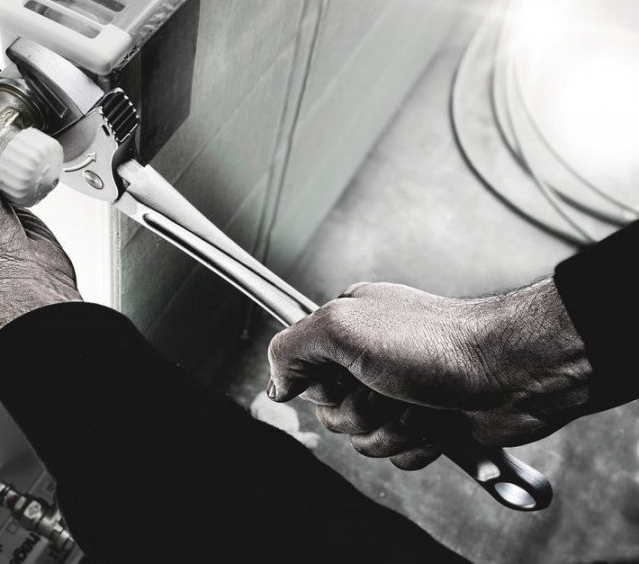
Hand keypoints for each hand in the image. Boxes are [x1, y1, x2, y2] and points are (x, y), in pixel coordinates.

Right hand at [267, 279, 592, 468]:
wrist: (508, 371)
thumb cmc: (433, 341)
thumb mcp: (341, 327)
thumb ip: (290, 349)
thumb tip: (275, 384)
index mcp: (346, 330)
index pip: (301, 371)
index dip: (321, 384)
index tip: (344, 373)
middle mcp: (369, 360)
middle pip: (331, 415)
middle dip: (362, 410)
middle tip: (389, 387)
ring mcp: (398, 393)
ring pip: (364, 440)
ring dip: (394, 428)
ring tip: (421, 401)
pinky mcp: (425, 424)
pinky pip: (398, 456)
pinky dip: (418, 443)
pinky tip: (439, 419)